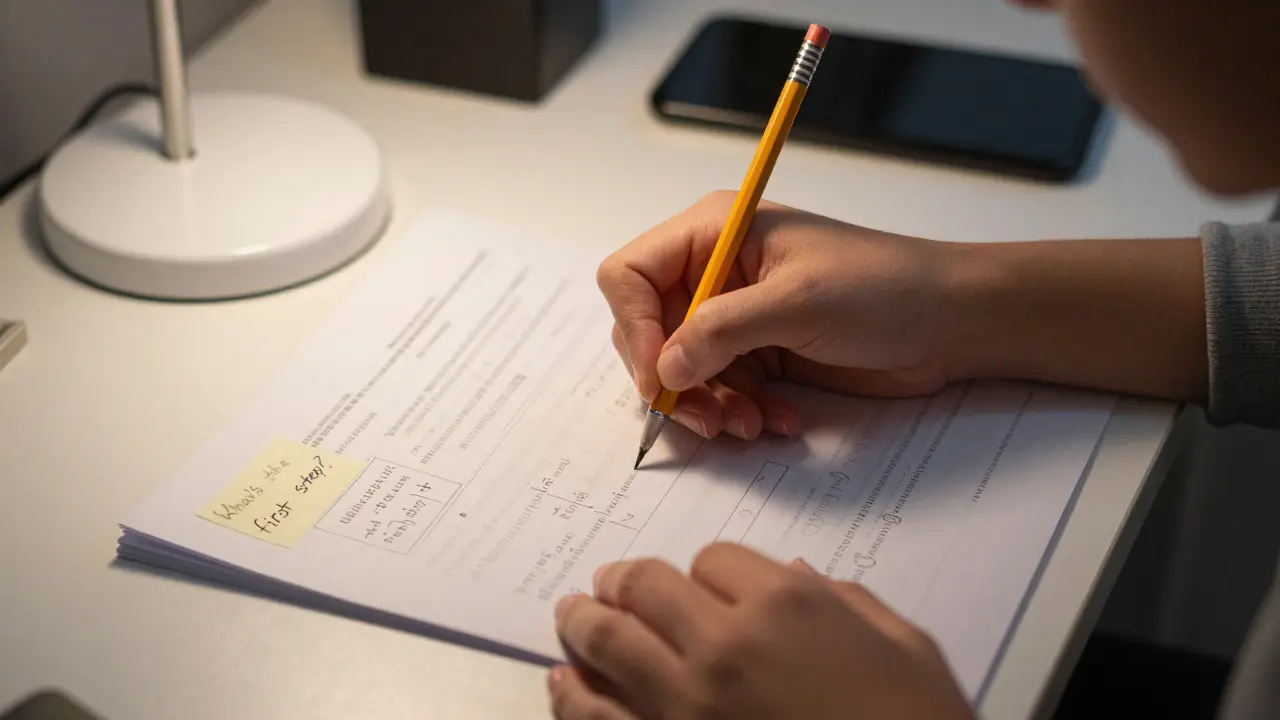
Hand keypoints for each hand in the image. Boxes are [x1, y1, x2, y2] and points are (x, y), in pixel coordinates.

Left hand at [547, 543, 971, 719]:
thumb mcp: (906, 647)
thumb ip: (847, 603)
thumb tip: (801, 577)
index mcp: (787, 604)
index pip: (714, 560)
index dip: (706, 570)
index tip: (704, 583)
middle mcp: (726, 644)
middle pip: (647, 588)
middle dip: (624, 580)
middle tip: (608, 583)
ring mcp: (688, 705)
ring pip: (611, 643)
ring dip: (584, 623)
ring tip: (571, 614)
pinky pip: (600, 719)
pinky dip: (573, 697)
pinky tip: (562, 682)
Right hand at [600, 193, 1209, 433]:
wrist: (951, 321)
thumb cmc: (885, 286)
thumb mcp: (798, 301)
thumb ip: (722, 330)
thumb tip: (664, 370)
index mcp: (715, 232)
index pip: (631, 275)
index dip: (636, 328)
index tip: (661, 377)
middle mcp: (716, 271)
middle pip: (649, 330)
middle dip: (673, 381)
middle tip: (707, 417)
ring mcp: (737, 315)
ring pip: (683, 371)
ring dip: (708, 406)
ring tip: (747, 426)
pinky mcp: (760, 352)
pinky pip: (722, 391)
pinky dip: (740, 412)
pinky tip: (777, 420)